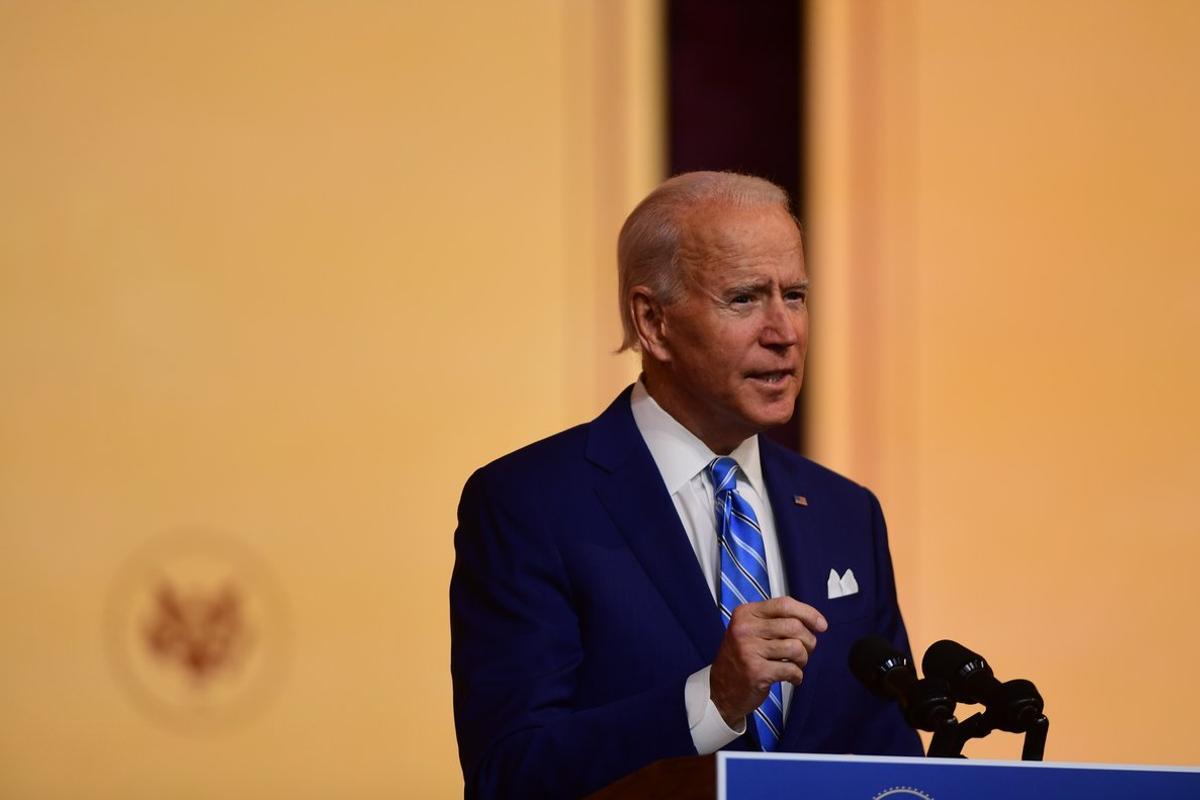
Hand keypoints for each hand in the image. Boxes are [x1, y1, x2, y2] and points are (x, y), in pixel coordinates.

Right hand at [710, 596, 827, 727]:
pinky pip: (791, 669)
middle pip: (794, 626)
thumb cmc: (742, 658)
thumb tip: (815, 622)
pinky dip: (797, 676)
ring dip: (803, 660)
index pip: (784, 604)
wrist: (720, 690)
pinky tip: (791, 678)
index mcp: (746, 613)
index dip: (808, 613)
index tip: (821, 625)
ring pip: (796, 648)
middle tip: (805, 652)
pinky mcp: (756, 672)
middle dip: (808, 641)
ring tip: (796, 665)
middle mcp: (745, 628)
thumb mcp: (751, 631)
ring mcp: (749, 650)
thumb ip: (776, 621)